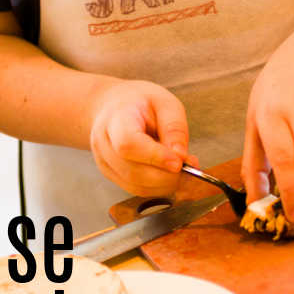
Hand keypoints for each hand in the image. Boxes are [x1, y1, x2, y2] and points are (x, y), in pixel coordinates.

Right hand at [89, 80, 195, 197]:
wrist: (116, 107)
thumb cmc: (142, 103)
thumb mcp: (165, 103)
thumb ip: (174, 128)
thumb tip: (181, 157)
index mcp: (115, 118)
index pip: (128, 143)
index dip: (154, 156)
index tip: (179, 162)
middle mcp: (103, 143)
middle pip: (132, 170)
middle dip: (165, 176)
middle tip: (190, 167)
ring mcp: (104, 162)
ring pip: (135, 185)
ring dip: (164, 184)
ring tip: (182, 168)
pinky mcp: (111, 175)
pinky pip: (136, 189)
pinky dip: (158, 187)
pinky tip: (169, 174)